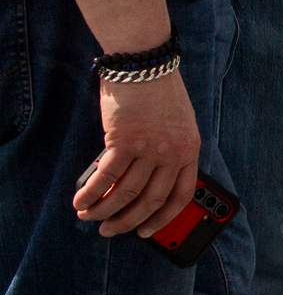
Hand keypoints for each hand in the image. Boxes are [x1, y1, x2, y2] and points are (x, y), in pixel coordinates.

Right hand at [77, 74, 199, 237]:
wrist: (146, 63)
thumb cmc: (158, 92)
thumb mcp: (176, 125)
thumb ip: (164, 153)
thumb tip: (138, 184)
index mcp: (190, 149)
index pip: (181, 195)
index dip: (162, 219)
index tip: (146, 231)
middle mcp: (172, 152)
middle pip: (150, 200)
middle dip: (127, 221)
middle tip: (110, 230)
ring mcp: (149, 148)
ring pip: (124, 193)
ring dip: (103, 210)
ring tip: (89, 216)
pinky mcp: (124, 141)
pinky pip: (105, 177)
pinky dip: (90, 193)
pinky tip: (80, 200)